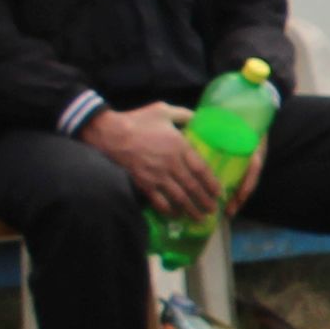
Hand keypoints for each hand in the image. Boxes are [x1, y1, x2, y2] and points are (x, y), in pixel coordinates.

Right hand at [86, 103, 221, 220]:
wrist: (110, 133)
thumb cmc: (137, 120)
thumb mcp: (163, 110)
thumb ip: (183, 115)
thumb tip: (199, 118)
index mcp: (179, 146)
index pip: (201, 169)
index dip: (212, 182)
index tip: (218, 191)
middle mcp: (171, 164)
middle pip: (193, 187)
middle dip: (204, 200)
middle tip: (213, 209)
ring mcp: (157, 176)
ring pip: (179, 197)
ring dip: (191, 209)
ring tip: (200, 217)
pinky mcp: (143, 183)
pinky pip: (158, 201)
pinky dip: (168, 210)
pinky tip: (176, 215)